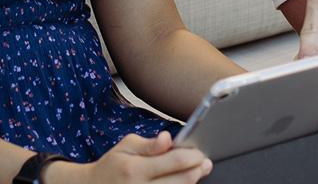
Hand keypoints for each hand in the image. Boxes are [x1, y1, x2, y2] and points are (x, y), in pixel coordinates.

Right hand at [49, 132, 211, 183]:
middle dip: (198, 170)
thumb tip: (169, 138)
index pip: (174, 162)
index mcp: (135, 169)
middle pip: (182, 181)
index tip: (200, 152)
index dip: (193, 156)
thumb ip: (150, 144)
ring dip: (191, 182)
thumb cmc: (112, 165)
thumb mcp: (126, 146)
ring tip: (197, 172)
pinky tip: (181, 182)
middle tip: (205, 163)